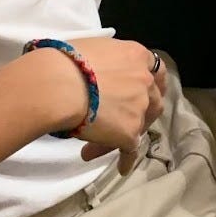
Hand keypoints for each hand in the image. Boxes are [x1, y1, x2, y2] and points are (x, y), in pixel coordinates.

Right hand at [46, 39, 166, 174]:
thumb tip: (100, 72)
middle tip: (122, 122)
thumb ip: (108, 61)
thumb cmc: (66, 61)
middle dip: (141, 114)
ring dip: (118, 135)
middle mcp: (144, 81)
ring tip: (90, 148)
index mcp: (136, 55)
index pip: (156, 71)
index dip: (153, 84)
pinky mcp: (129, 132)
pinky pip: (130, 149)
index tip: (148, 92)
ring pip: (136, 126)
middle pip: (153, 101)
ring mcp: (139, 108)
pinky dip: (126, 159)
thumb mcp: (94, 48)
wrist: (59, 84)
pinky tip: (121, 168)